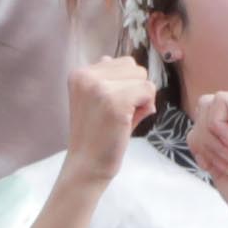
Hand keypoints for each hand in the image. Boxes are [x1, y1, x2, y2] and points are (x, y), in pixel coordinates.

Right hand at [64, 39, 151, 162]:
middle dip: (135, 88)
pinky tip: (129, 122)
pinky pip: (148, 90)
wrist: (87, 165)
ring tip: (123, 117)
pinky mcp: (114, 102)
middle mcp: (86, 75)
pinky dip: (146, 106)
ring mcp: (99, 88)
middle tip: (119, 113)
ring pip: (142, 76)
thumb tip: (125, 62)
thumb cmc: (97, 134)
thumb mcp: (96, 100)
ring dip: (141, 97)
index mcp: (79, 73)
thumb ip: (109, 79)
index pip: (121, 62)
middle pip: (133, 66)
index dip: (126, 85)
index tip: (110, 107)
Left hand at [182, 87, 227, 227]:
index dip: (200, 141)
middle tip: (223, 162)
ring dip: (208, 136)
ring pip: (209, 103)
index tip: (213, 165)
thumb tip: (194, 131)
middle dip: (202, 138)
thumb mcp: (220, 163)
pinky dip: (215, 125)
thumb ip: (209, 143)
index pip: (206, 117)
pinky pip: (220, 101)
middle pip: (204, 107)